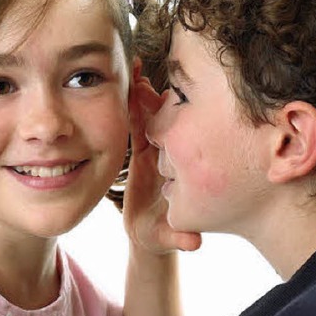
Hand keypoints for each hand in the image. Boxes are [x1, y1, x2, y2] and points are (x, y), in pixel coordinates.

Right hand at [124, 73, 200, 253]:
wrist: (149, 234)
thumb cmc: (162, 235)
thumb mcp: (169, 236)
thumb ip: (179, 237)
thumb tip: (193, 243)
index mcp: (177, 167)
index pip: (175, 136)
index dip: (168, 116)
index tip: (161, 94)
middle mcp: (169, 154)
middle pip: (165, 120)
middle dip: (154, 98)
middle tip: (141, 77)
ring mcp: (156, 150)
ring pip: (150, 117)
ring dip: (140, 96)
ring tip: (131, 72)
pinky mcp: (141, 152)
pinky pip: (135, 125)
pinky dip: (129, 107)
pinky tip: (122, 88)